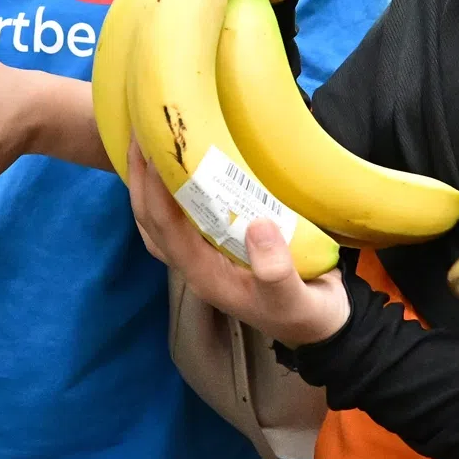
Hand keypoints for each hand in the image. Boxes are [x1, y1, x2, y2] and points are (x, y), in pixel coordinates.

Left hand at [126, 145, 351, 348]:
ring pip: (158, 219)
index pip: (167, 228)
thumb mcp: (297, 299)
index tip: (155, 148)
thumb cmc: (305, 312)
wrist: (319, 325)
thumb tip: (257, 226)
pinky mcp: (213, 246)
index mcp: (204, 276)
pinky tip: (176, 165)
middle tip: (138, 132)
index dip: (156, 190)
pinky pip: (178, 216)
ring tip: (146, 142)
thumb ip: (277, 271)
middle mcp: (194, 265)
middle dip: (140, 180)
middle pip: (151, 221)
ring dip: (147, 184)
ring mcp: (201, 255)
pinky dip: (168, 191)